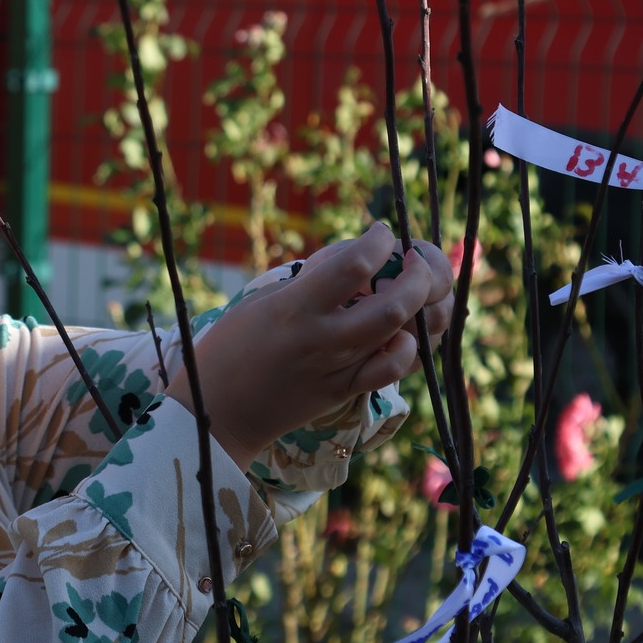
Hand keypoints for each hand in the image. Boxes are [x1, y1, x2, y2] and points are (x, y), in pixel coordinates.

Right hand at [186, 223, 454, 463]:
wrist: (219, 410)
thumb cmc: (233, 345)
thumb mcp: (266, 300)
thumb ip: (314, 281)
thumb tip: (360, 260)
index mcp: (297, 307)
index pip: (356, 264)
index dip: (380, 239)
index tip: (381, 231)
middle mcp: (325, 338)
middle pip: (397, 302)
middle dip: (419, 272)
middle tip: (413, 257)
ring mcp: (340, 369)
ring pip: (406, 334)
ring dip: (423, 305)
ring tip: (417, 288)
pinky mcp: (347, 391)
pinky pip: (394, 370)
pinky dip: (410, 348)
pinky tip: (401, 332)